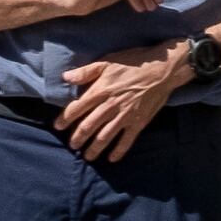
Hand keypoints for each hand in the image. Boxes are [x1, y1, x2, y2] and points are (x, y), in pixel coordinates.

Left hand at [55, 39, 196, 160]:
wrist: (163, 69)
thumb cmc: (134, 63)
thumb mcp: (108, 61)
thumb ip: (86, 71)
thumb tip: (65, 77)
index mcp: (100, 90)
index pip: (77, 108)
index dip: (65, 119)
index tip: (57, 127)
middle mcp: (110, 106)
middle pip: (88, 126)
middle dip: (77, 138)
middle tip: (72, 145)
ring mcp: (125, 116)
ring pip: (104, 136)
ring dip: (94, 148)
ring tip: (87, 156)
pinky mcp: (139, 122)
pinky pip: (127, 140)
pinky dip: (119, 151)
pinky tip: (112, 158)